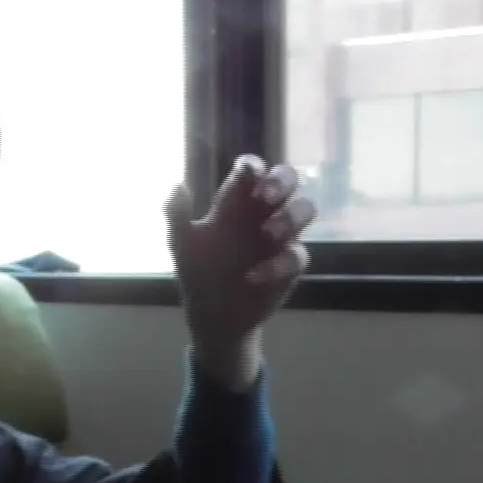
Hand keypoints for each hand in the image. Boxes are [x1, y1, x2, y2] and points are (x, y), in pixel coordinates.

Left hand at [164, 156, 316, 385]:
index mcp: (238, 202)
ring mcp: (282, 238)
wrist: (212, 315)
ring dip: (291, 217)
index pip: (253, 170)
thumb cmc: (198, 271)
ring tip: (267, 234)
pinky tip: (253, 277)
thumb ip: (177, 215)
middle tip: (265, 196)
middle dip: (282, 181)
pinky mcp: (291, 265)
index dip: (254, 167)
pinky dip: (279, 264)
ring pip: (306, 209)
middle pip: (288, 179)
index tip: (248, 174)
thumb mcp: (181, 244)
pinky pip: (298, 255)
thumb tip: (177, 185)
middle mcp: (264, 213)